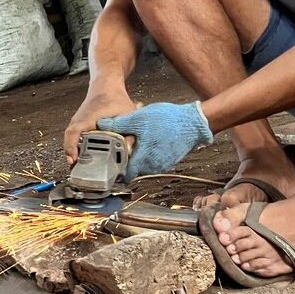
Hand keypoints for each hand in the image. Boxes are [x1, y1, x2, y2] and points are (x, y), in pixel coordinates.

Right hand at [64, 88, 138, 164]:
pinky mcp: (79, 129)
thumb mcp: (127, 114)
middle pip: (70, 143)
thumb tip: (129, 150)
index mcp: (87, 119)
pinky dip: (78, 151)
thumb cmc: (115, 99)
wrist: (106, 88)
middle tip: (79, 173)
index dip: (71, 148)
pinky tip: (84, 161)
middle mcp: (78, 123)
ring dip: (75, 155)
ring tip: (81, 171)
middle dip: (74, 158)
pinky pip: (75, 141)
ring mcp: (77, 126)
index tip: (73, 160)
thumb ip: (129, 132)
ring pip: (71, 143)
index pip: (73, 134)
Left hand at [97, 101, 213, 179]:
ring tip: (134, 144)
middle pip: (134, 169)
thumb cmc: (168, 121)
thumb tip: (100, 124)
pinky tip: (148, 142)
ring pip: (145, 165)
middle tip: (119, 150)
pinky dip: (149, 155)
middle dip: (127, 161)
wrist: (194, 122)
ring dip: (139, 157)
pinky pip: (155, 161)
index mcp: (143, 159)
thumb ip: (118, 124)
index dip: (116, 171)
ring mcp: (163, 164)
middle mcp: (154, 166)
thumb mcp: (138, 119)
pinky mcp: (171, 160)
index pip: (125, 174)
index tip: (109, 165)